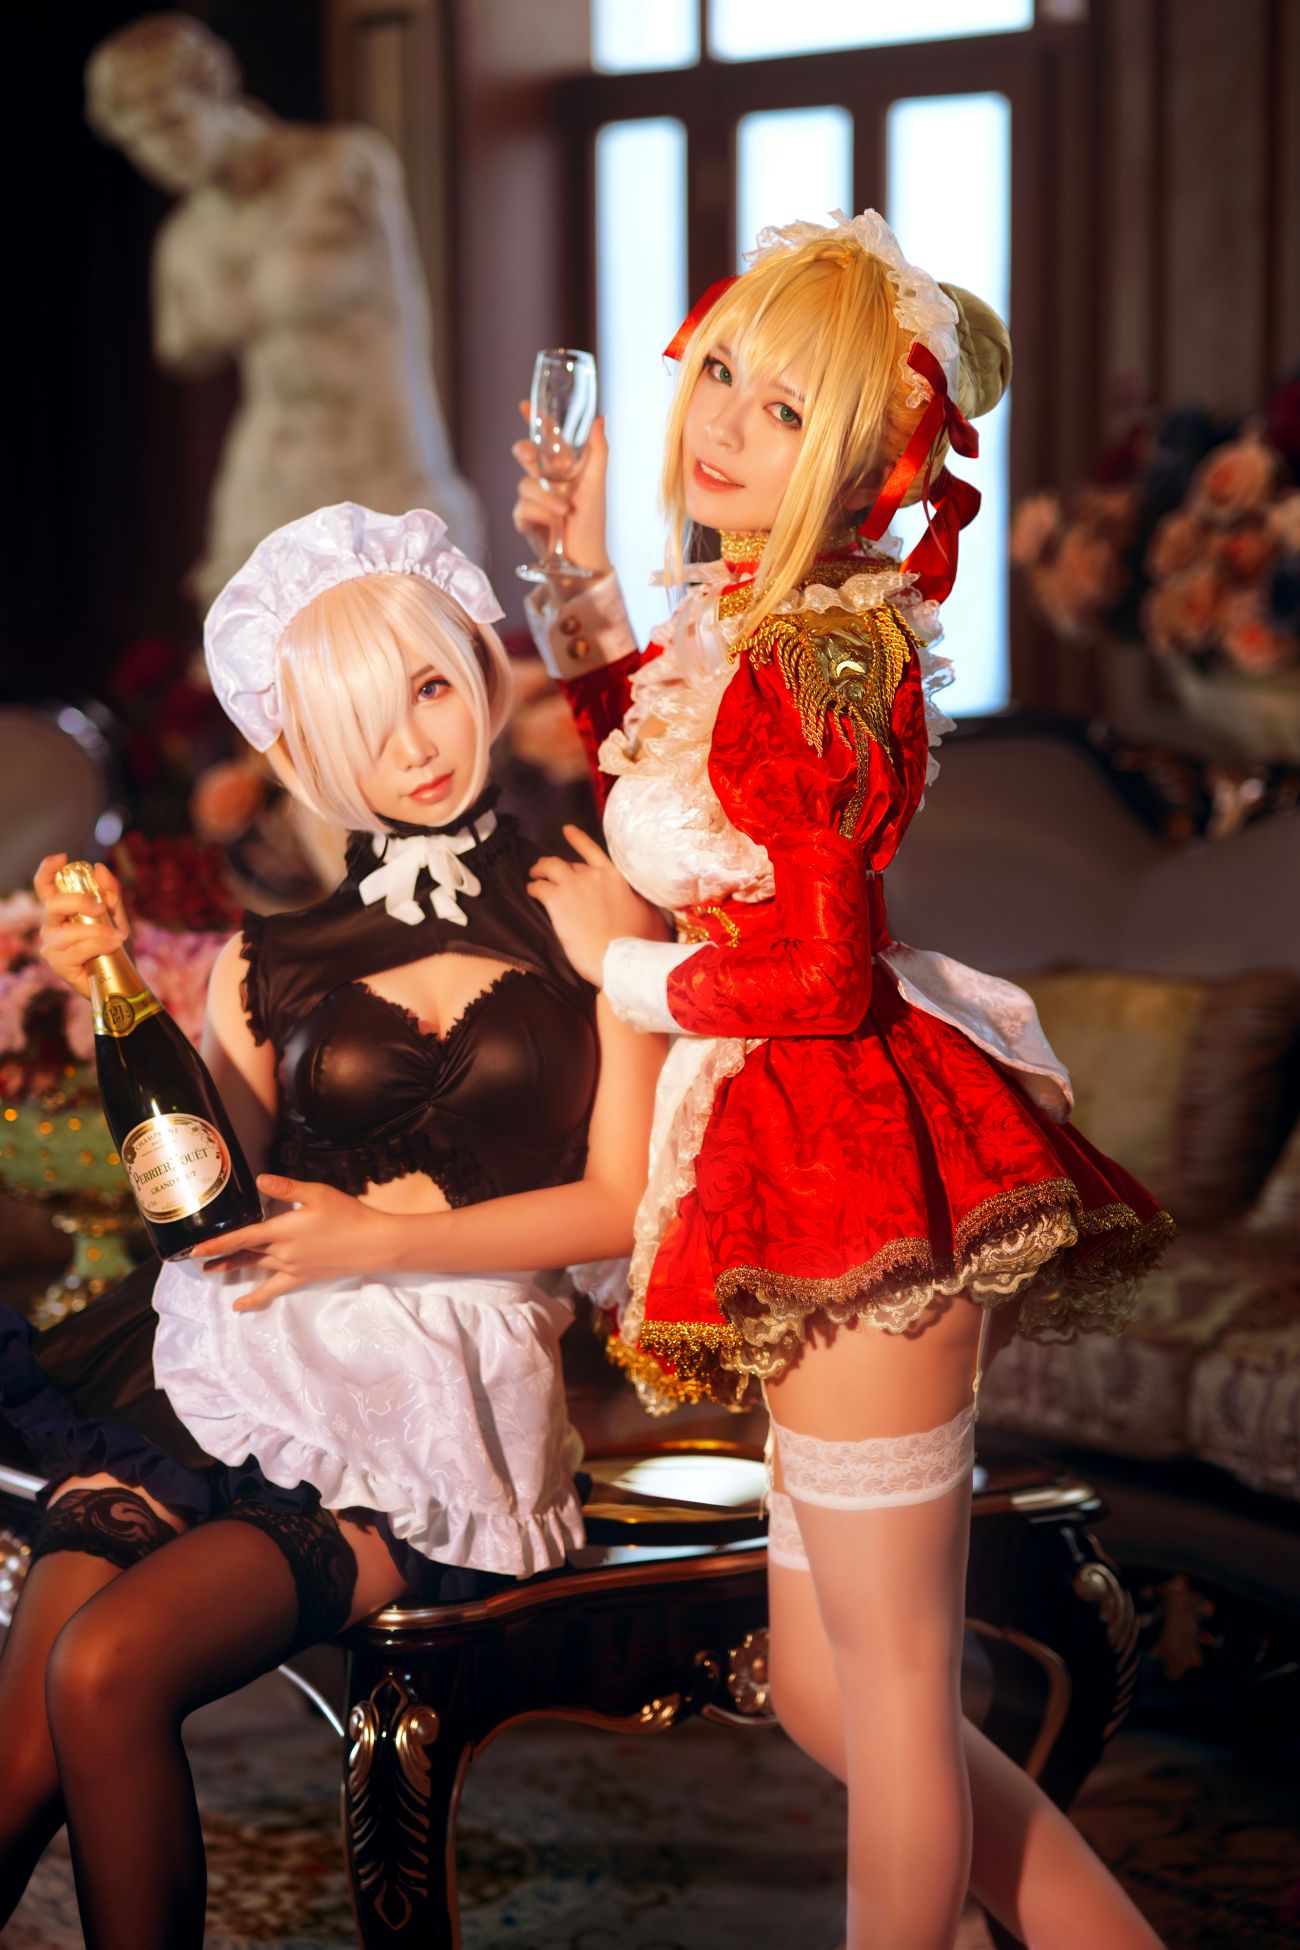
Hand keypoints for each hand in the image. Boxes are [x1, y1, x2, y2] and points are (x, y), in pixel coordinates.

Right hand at [34, 853, 131, 998]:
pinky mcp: (58, 963)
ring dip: (97, 931)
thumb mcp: (117, 915)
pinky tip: (111, 946)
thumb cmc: (114, 945)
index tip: (63, 858)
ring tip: (117, 937)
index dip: (48, 869)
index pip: (45, 886)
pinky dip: (98, 946)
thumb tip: (99, 868)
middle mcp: (51, 925)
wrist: (121, 977)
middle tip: (100, 907)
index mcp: (62, 910)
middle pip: (54, 903)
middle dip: (79, 901)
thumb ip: (110, 893)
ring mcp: (51, 945)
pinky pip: (78, 949)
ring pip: (70, 931)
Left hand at [190, 1173, 396, 1311]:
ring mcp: (291, 1268)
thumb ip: (287, 1188)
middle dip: (221, 1254)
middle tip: (196, 1257)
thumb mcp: (318, 1194)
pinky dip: (254, 1298)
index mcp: (284, 1230)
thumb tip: (260, 1181)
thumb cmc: (347, 1214)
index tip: (195, 1248)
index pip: (243, 1237)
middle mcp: (283, 1252)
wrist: (373, 1243)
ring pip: (255, 1267)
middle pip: (246, 1253)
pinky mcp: (301, 1277)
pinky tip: (239, 1306)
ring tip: (211, 1271)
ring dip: (233, 1268)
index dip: (218, 1243)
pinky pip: (273, 1290)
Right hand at [511, 403, 612, 584]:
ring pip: (525, 484)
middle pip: (525, 455)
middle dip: (523, 451)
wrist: (582, 558)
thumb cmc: (592, 522)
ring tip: (563, 512)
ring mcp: (535, 499)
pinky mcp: (525, 518)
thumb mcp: (597, 483)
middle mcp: (548, 480)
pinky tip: (550, 526)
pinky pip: (522, 507)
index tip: (524, 406)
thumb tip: (600, 418)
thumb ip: (597, 450)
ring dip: (545, 498)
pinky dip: (538, 515)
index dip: (537, 422)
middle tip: (527, 454)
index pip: (548, 439)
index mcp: (566, 468)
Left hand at [527, 824, 668, 985]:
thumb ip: (641, 902)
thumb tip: (645, 905)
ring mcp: (572, 885)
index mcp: (614, 876)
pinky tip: (531, 891)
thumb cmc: (638, 940)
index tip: (567, 830)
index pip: (592, 850)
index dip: (577, 838)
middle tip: (547, 869)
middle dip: (556, 864)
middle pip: (568, 862)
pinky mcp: (556, 901)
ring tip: (534, 875)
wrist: (617, 956)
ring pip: (549, 868)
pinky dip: (533, 888)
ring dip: (539, 870)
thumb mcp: (649, 913)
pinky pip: (538, 887)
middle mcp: (592, 875)